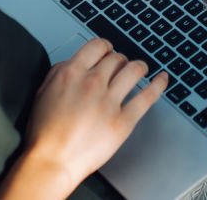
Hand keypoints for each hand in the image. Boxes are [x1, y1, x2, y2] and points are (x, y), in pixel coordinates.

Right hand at [19, 39, 167, 195]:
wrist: (52, 161)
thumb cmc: (45, 132)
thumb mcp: (44, 91)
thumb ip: (60, 71)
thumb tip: (76, 62)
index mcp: (72, 73)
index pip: (97, 46)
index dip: (106, 47)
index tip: (108, 51)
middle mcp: (93, 83)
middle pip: (117, 58)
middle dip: (120, 60)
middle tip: (121, 66)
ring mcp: (110, 102)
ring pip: (134, 70)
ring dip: (139, 66)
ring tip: (141, 68)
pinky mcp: (123, 121)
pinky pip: (146, 97)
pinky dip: (158, 85)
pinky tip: (162, 79)